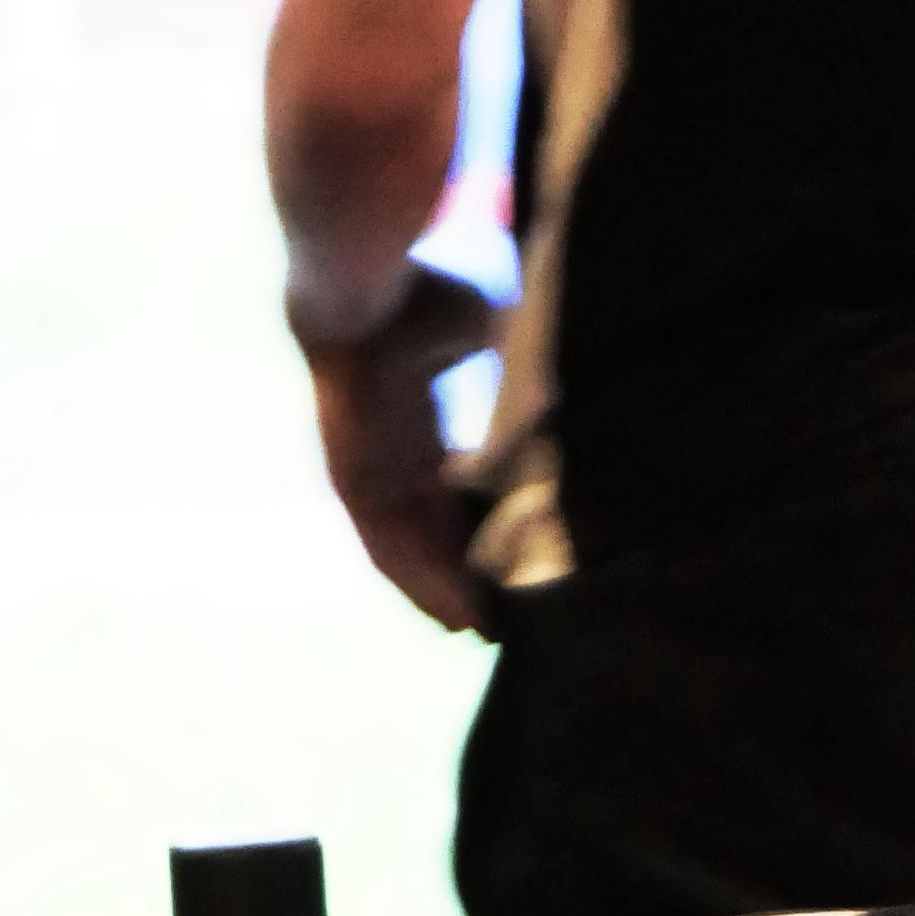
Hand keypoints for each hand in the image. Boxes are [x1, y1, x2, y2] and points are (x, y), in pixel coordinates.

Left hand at [296, 263, 503, 631]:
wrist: (362, 282)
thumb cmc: (420, 294)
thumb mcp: (484, 333)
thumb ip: (513, 366)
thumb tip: (563, 386)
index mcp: (416, 423)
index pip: (450, 492)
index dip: (481, 529)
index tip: (516, 560)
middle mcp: (390, 455)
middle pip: (429, 533)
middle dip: (464, 576)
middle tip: (504, 617)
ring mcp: (367, 472)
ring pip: (407, 553)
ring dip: (441, 594)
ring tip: (481, 633)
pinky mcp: (352, 483)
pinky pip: (384, 550)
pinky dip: (417, 585)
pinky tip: (450, 616)